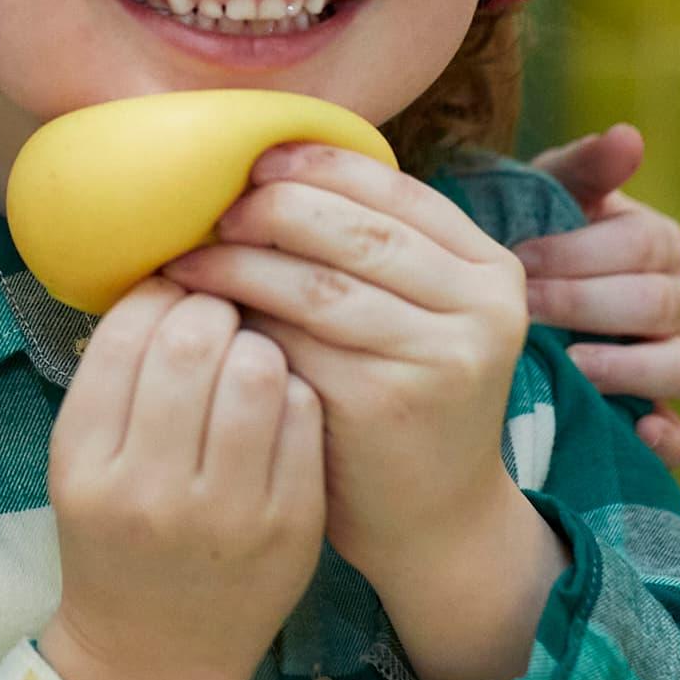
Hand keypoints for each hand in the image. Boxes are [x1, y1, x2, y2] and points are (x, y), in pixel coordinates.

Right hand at [40, 279, 324, 679]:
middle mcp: (151, 490)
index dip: (159, 293)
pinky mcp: (291, 526)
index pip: (126, 334)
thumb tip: (170, 272)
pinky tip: (275, 406)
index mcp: (87, 464)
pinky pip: (303, 415)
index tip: (174, 291)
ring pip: (258, 368)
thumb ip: (115, 376)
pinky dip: (292, 391)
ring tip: (248, 356)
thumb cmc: (115, 538)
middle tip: (219, 313)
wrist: (155, 654)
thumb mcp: (81, 461)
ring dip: (257, 343)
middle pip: (194, 340)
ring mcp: (227, 513)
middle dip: (213, 308)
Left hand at [165, 148, 560, 679]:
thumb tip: (268, 169)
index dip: (320, 166)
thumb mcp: (420, 316)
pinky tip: (202, 316)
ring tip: (189, 259)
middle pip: (358, 229)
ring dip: (241, 263)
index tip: (256, 159)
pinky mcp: (386, 401)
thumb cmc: (405, 398)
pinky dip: (241, 320)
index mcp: (491, 270)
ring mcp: (440, 356)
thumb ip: (375, 251)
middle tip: (214, 211)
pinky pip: (296, 341)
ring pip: (319, 283)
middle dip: (275, 208)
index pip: (397, 191)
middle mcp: (481, 307)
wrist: (436, 519)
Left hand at [528, 125, 679, 467]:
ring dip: (628, 367)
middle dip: (591, 304)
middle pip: (663, 304)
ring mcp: (664, 362)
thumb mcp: (543, 197)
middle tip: (528, 309)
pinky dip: (666, 439)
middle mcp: (670, 303)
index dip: (585, 252)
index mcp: (653, 245)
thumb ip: (583, 167)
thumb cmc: (524, 240)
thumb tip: (629, 138)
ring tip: (572, 365)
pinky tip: (635, 432)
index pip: (649, 244)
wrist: (486, 308)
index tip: (522, 259)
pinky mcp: (651, 418)